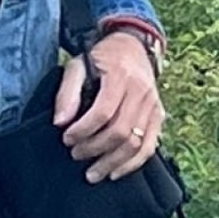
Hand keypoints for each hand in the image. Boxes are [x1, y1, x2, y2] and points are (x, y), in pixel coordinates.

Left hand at [53, 31, 164, 183]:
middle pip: (120, 130)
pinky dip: (132, 164)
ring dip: (112, 162)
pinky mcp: (159, 115)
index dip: (83, 130)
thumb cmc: (101, 58)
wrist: (132, 45)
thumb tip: (59, 123)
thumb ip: (67, 92)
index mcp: (120, 75)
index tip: (66, 138)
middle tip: (75, 155)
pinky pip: (150, 146)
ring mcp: (153, 104)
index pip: (103, 112)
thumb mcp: (78, 65)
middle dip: (94, 148)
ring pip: (136, 143)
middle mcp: (141, 90)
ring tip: (91, 173)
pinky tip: (114, 172)